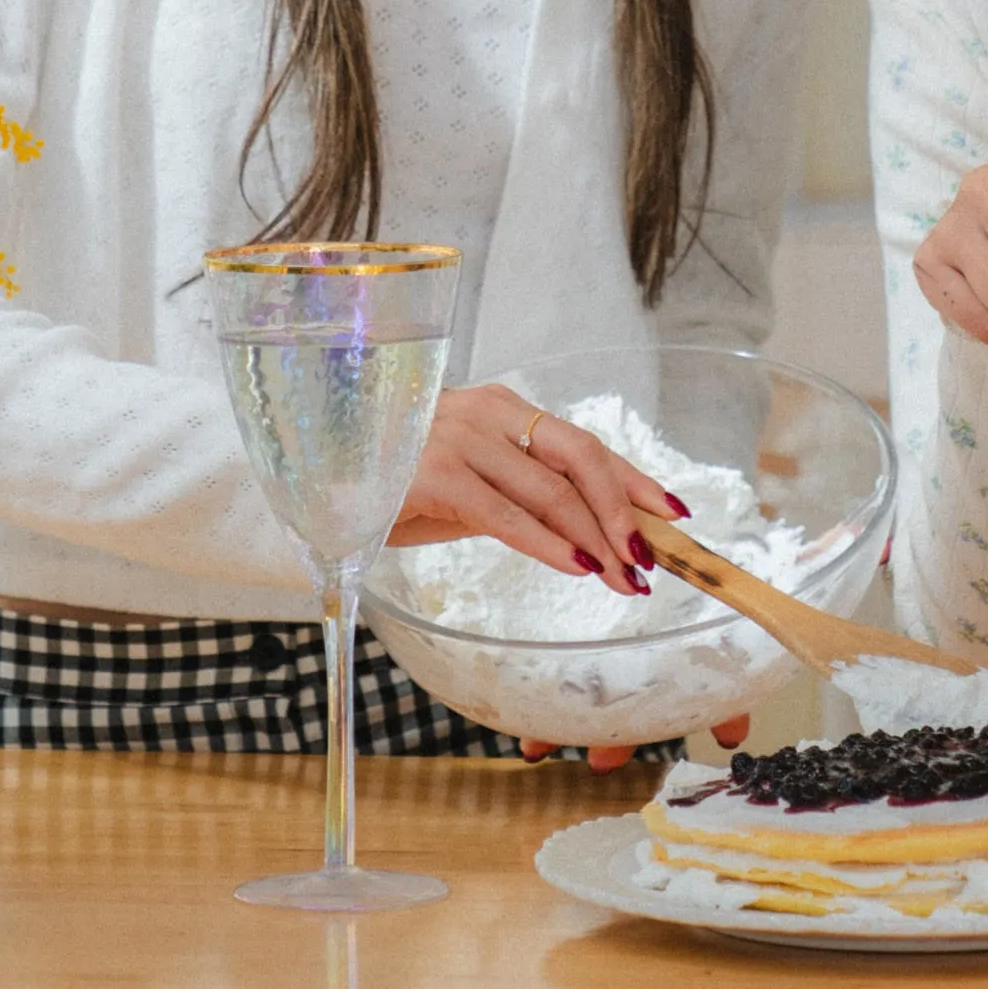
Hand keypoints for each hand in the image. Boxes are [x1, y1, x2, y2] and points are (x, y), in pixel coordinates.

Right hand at [388, 388, 735, 777]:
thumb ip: (517, 499)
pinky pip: (507, 514)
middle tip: (651, 559)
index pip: (582, 443)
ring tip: (624, 579)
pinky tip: (577, 566)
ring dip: (597, 538)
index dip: (634, 479)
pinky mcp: (433, 474)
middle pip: (580, 456)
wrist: (314, 485)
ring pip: (551, 489)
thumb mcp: (464, 489)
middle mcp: (485, 413)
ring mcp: (459, 439)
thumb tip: (586, 533)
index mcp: (498, 409)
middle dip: (626, 510)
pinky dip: (549, 543)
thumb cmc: (388, 486)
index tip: (673, 512)